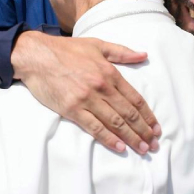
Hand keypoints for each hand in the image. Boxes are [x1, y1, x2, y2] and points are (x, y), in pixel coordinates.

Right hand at [10, 31, 159, 152]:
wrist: (36, 56)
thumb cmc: (66, 49)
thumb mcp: (96, 44)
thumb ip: (121, 52)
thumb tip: (143, 55)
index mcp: (109, 73)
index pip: (135, 99)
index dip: (148, 115)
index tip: (156, 128)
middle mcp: (101, 87)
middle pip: (128, 114)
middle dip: (143, 131)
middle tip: (154, 145)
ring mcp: (86, 99)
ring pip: (115, 122)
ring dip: (131, 138)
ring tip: (143, 149)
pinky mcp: (71, 109)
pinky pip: (94, 127)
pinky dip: (108, 138)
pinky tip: (120, 147)